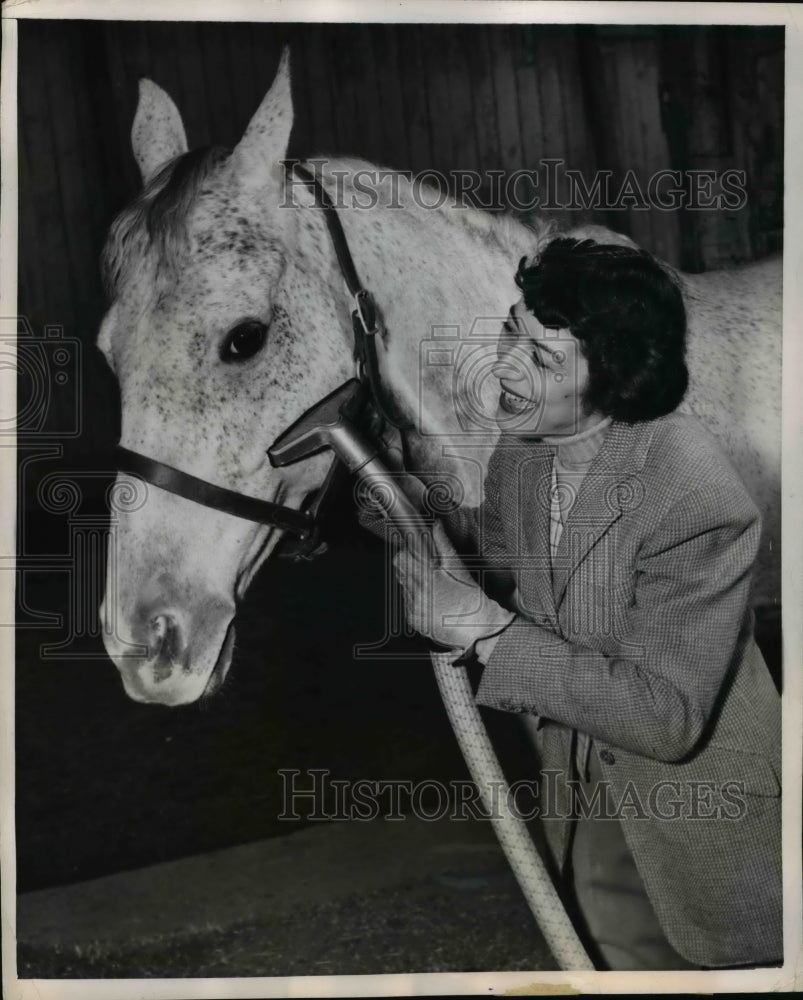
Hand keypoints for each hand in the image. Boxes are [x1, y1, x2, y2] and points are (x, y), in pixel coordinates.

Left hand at [393, 520, 513, 651]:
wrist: (477, 626)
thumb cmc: (470, 597)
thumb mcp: (458, 568)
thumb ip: (443, 545)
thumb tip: (436, 526)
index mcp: (427, 579)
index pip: (400, 559)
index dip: (407, 554)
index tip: (414, 553)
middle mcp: (417, 595)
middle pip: (400, 572)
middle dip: (411, 568)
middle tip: (427, 570)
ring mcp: (414, 609)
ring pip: (404, 587)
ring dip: (414, 584)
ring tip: (434, 589)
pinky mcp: (413, 620)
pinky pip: (407, 604)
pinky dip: (416, 600)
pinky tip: (432, 602)